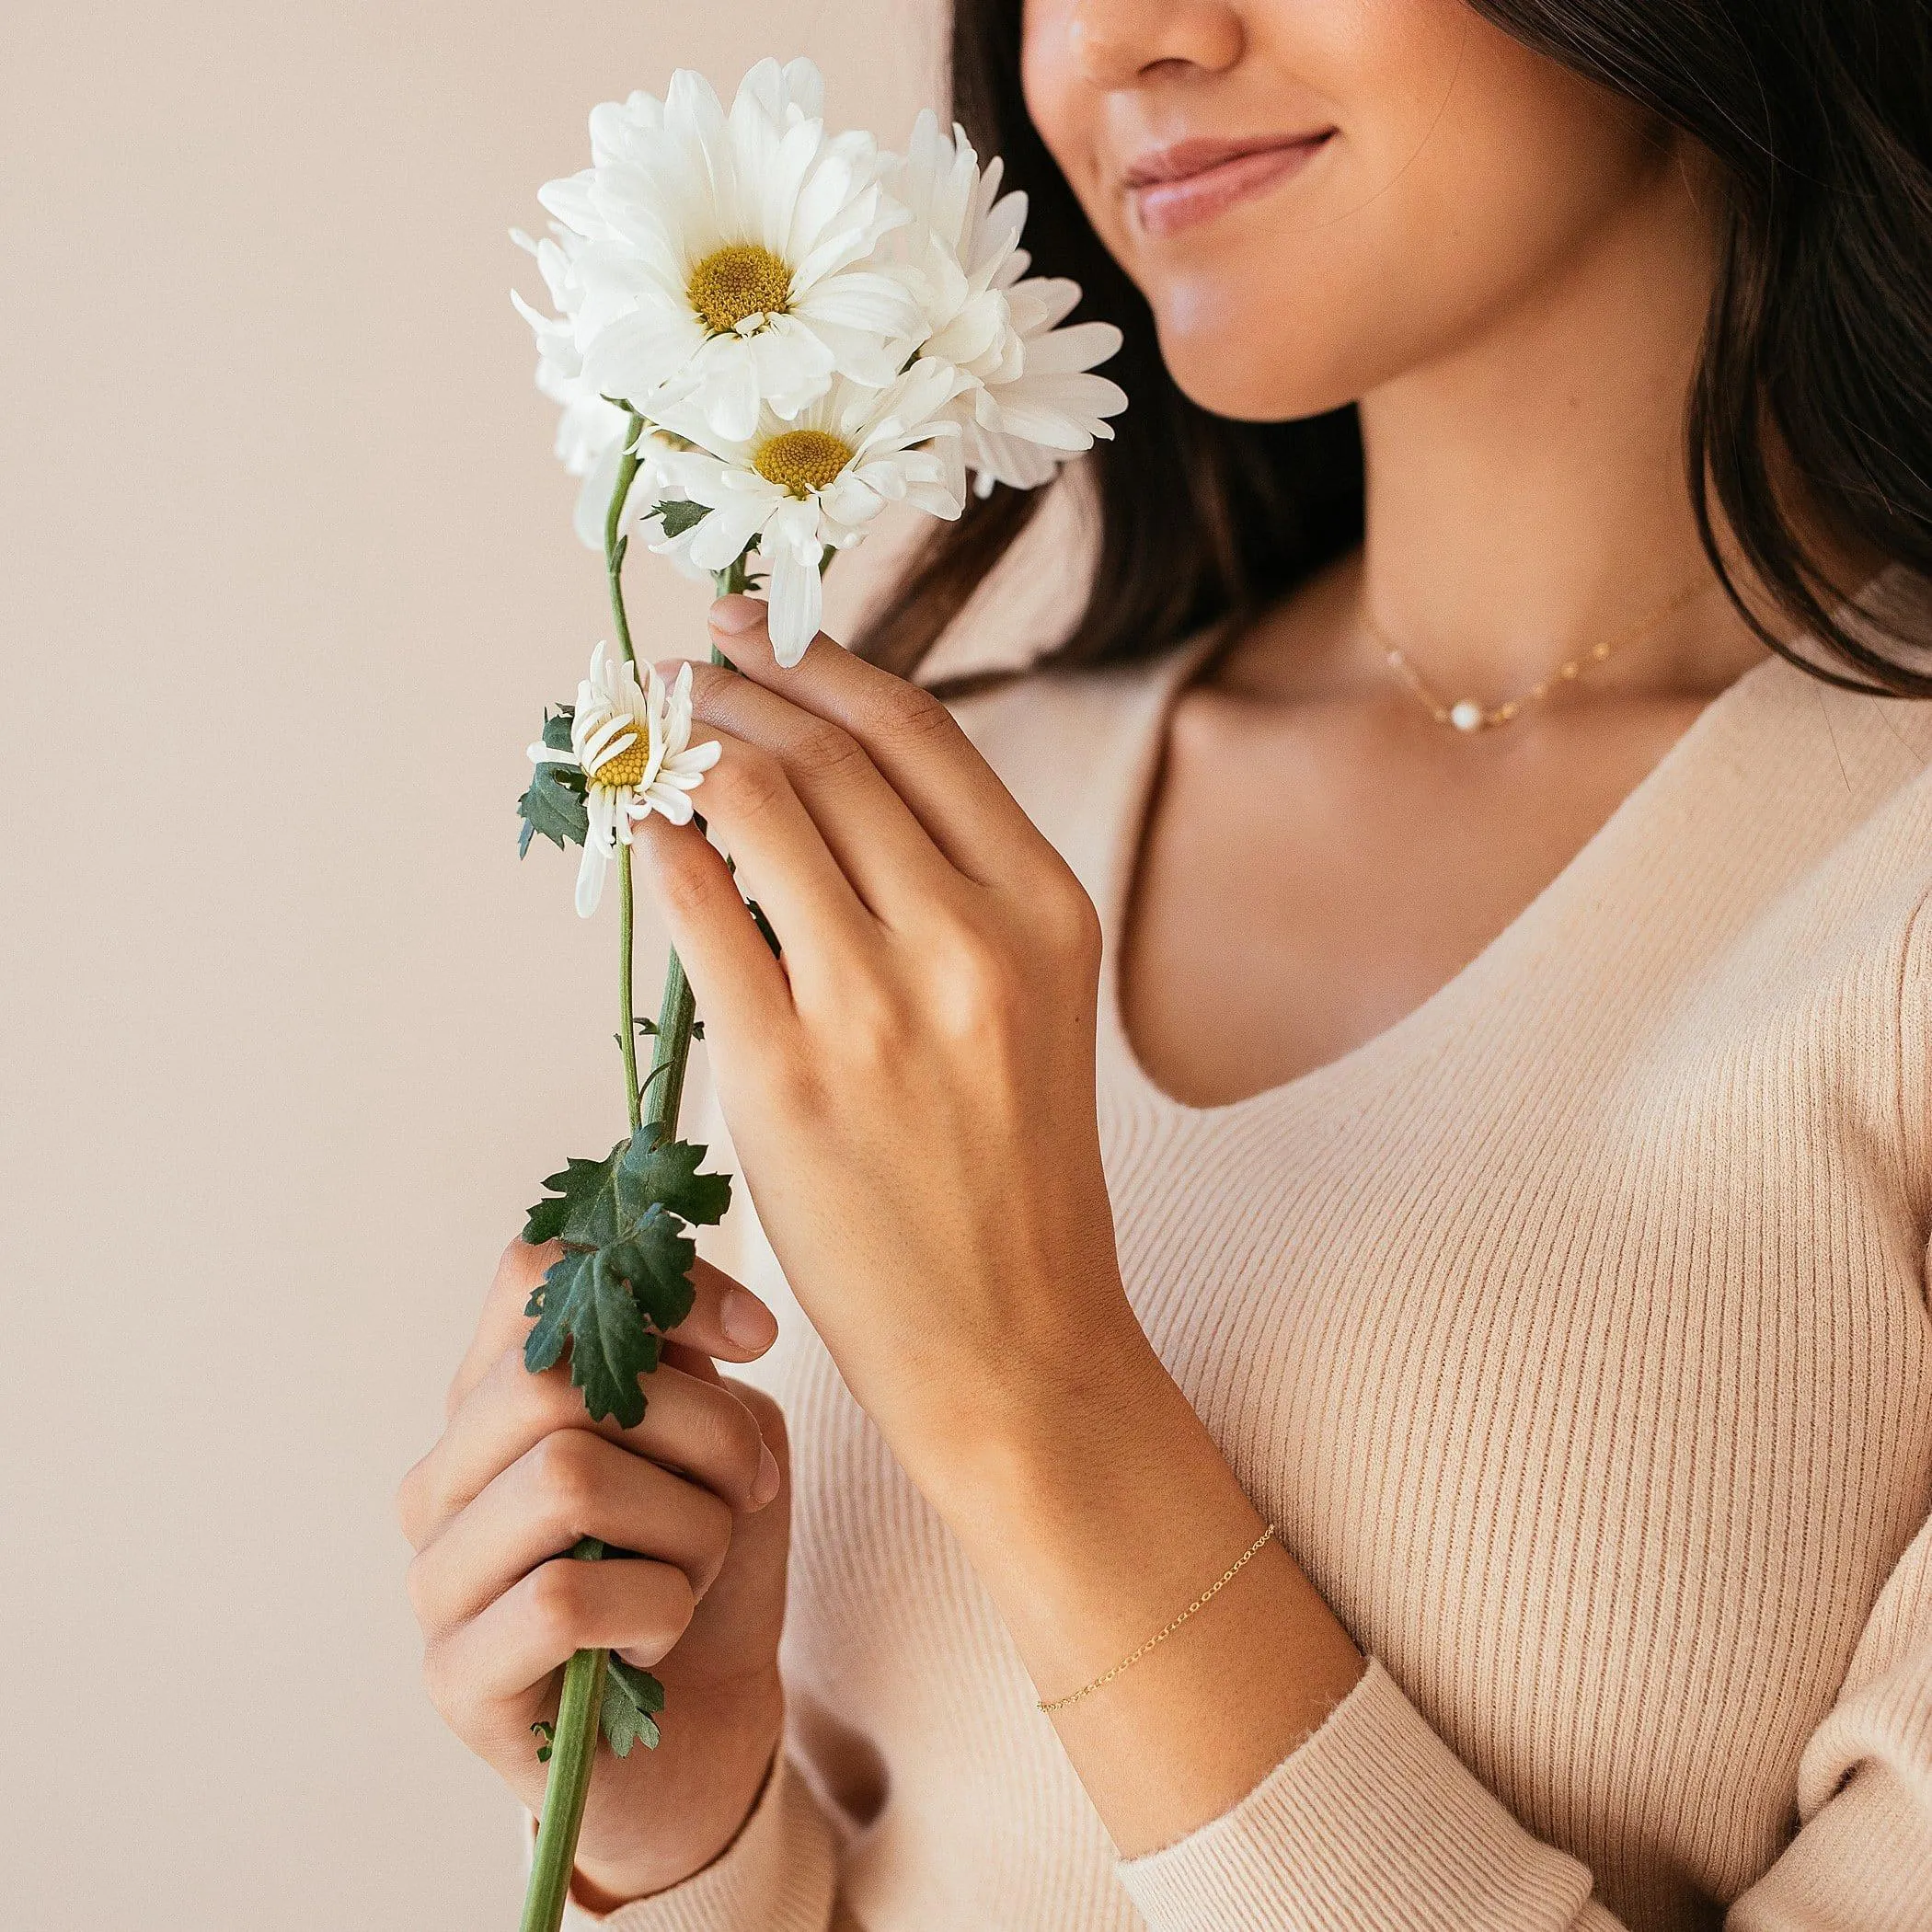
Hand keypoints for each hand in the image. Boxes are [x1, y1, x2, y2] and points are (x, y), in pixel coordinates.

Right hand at [397, 1237, 790, 1905]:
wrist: (706, 1733)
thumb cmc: (702, 1565)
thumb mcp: (715, 1438)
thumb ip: (686, 1364)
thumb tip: (700, 1324)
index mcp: (495, 1395)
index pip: (533, 1270)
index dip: (660, 1284)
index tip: (757, 1337)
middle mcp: (443, 1473)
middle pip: (556, 1378)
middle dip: (696, 1426)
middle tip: (744, 1487)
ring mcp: (436, 1575)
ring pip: (566, 1478)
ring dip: (686, 1525)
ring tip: (695, 1570)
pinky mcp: (453, 1677)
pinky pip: (564, 1599)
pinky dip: (655, 1608)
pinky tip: (657, 1639)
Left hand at [631, 595, 1142, 1488]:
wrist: (1018, 1346)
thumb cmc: (1014, 1180)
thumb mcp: (1030, 1008)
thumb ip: (947, 893)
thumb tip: (805, 785)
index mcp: (1046, 907)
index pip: (916, 729)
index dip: (819, 659)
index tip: (758, 628)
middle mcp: (971, 937)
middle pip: (825, 750)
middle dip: (732, 684)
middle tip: (678, 672)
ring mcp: (878, 1004)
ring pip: (755, 804)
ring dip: (682, 746)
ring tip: (645, 736)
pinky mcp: (788, 1075)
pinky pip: (698, 908)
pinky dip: (656, 843)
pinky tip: (636, 825)